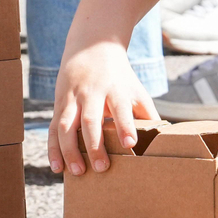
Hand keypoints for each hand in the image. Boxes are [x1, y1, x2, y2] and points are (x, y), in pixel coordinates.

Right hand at [48, 42, 158, 175]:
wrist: (91, 45)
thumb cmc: (119, 75)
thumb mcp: (135, 88)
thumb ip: (147, 112)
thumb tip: (165, 138)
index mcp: (115, 88)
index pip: (120, 108)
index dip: (125, 126)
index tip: (130, 144)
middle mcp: (92, 92)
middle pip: (91, 120)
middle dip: (94, 145)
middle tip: (102, 167)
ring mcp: (72, 97)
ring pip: (66, 125)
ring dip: (70, 150)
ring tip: (77, 172)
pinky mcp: (59, 103)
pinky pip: (52, 128)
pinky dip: (53, 148)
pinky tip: (57, 167)